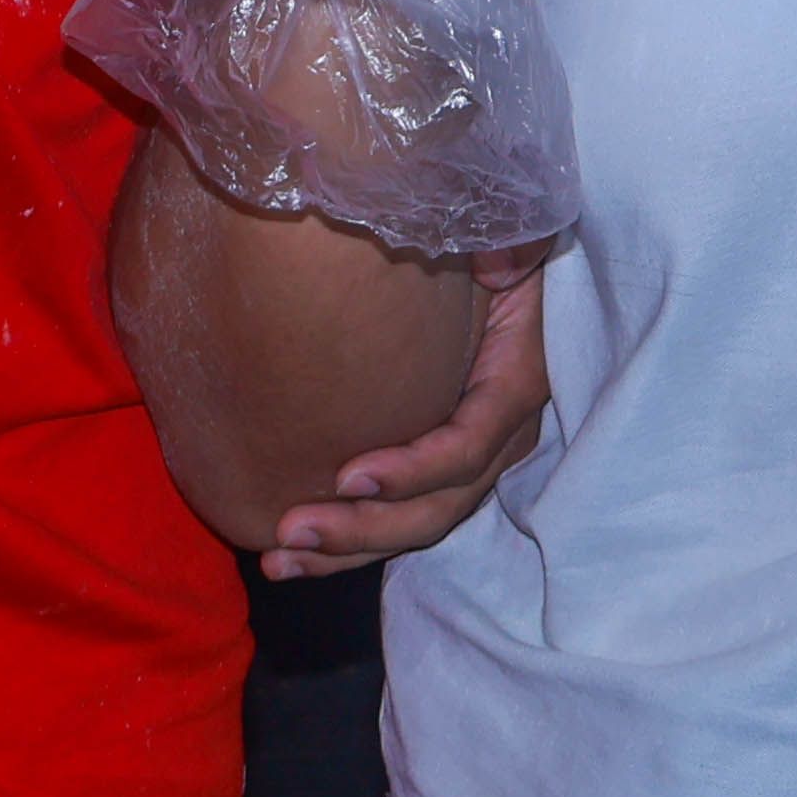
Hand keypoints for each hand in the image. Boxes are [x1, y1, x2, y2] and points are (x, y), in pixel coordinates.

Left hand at [258, 251, 549, 577]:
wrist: (503, 260)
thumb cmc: (495, 244)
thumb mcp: (511, 238)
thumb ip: (510, 247)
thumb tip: (497, 265)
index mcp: (516, 380)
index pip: (468, 445)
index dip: (413, 470)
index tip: (347, 476)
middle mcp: (500, 432)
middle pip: (439, 504)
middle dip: (364, 529)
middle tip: (291, 530)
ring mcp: (472, 455)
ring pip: (416, 522)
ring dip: (347, 548)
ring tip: (279, 557)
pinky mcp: (437, 464)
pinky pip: (399, 512)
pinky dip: (348, 536)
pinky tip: (292, 550)